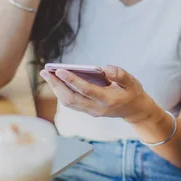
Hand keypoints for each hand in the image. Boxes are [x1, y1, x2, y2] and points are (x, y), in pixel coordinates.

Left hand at [40, 65, 161, 123]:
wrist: (135, 110)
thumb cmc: (132, 92)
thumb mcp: (131, 81)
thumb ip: (119, 74)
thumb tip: (105, 68)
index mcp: (108, 100)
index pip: (86, 90)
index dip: (72, 80)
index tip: (59, 70)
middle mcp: (97, 108)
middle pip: (71, 98)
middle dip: (56, 85)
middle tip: (45, 72)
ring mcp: (91, 111)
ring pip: (69, 102)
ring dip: (56, 89)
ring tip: (47, 75)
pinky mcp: (88, 111)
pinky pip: (71, 103)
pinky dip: (61, 93)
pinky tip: (55, 82)